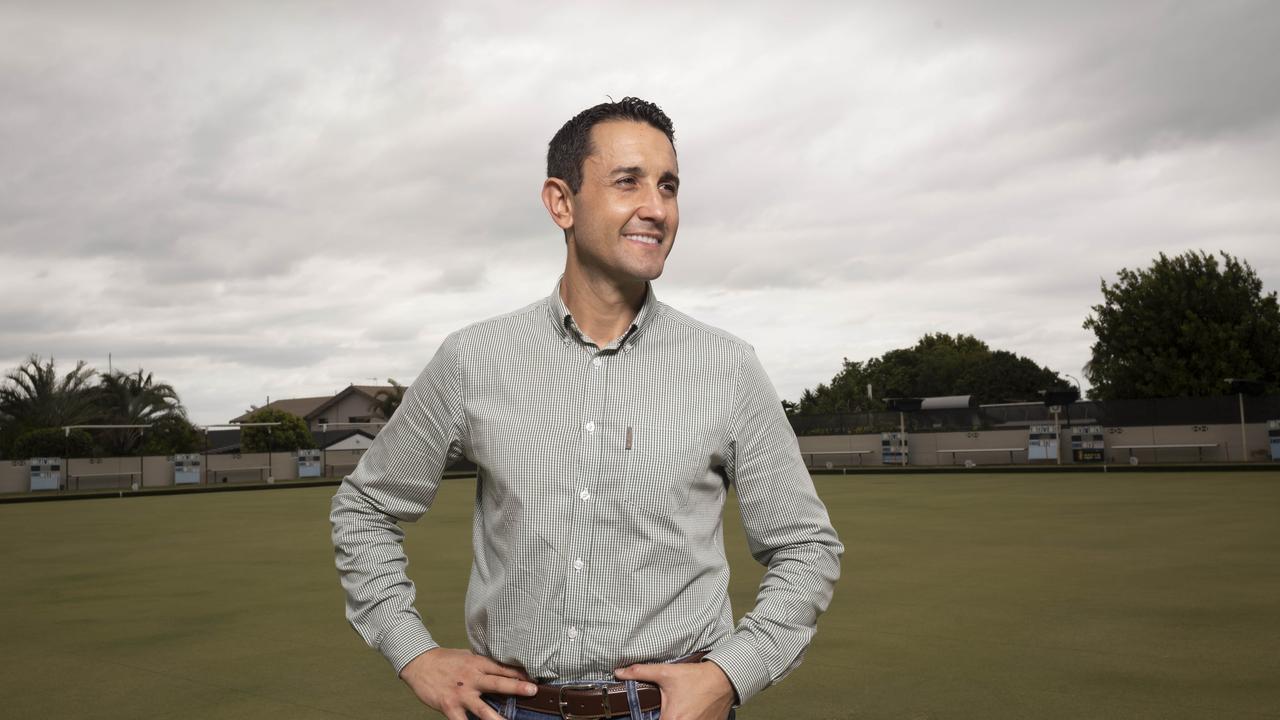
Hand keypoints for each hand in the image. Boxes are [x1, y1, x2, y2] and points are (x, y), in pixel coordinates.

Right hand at [399, 647, 537, 719]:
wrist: (419, 662)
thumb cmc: (446, 660)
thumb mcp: (467, 657)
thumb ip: (483, 665)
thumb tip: (503, 669)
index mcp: (477, 664)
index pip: (502, 668)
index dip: (519, 674)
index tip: (535, 679)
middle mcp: (471, 678)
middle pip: (497, 683)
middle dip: (516, 687)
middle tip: (533, 691)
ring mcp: (461, 693)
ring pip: (482, 708)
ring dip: (497, 718)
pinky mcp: (449, 706)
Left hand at [614, 659, 734, 719]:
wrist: (724, 679)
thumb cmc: (696, 677)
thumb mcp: (667, 673)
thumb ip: (641, 672)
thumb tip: (619, 672)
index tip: (652, 715)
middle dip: (665, 718)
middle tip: (666, 710)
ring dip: (677, 718)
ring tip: (682, 709)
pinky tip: (690, 711)